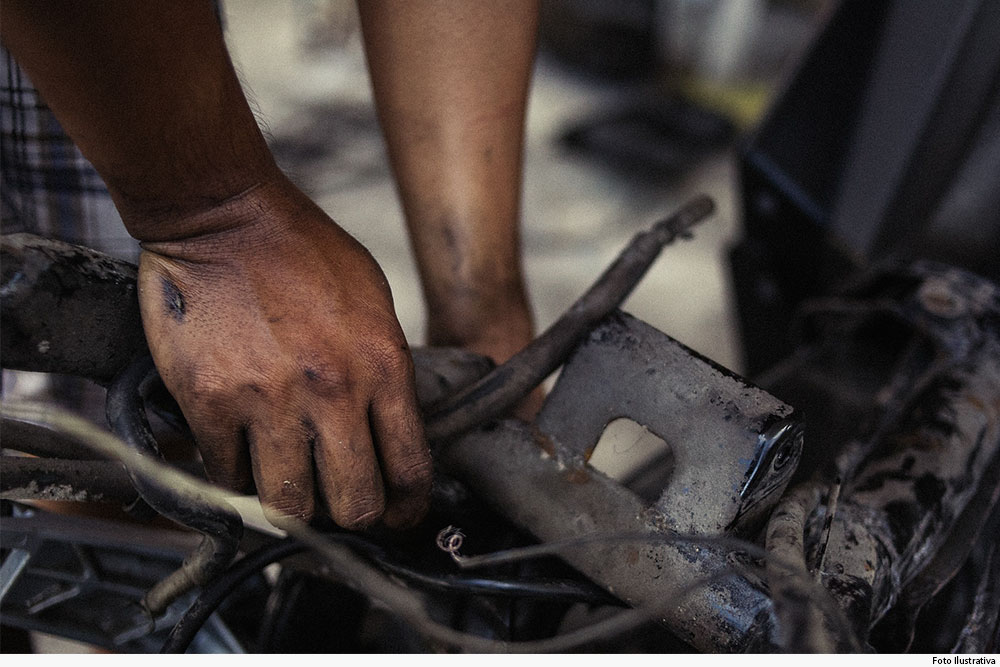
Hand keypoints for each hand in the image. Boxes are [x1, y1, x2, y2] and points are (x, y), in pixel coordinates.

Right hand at [137, 178, 430, 529]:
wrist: (224, 215)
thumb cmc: (302, 251)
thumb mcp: (373, 301)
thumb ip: (385, 367)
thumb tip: (389, 427)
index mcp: (383, 364)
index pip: (410, 468)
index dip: (407, 508)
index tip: (397, 516)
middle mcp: (331, 391)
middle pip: (354, 504)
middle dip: (352, 519)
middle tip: (341, 510)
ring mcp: (267, 399)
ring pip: (288, 505)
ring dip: (291, 507)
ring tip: (289, 489)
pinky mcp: (209, 401)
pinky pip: (226, 475)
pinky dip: (235, 478)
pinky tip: (242, 459)